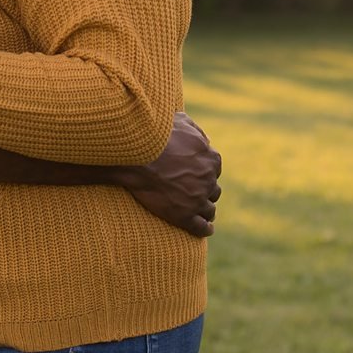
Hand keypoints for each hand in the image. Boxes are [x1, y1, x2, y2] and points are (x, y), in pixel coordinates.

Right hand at [117, 110, 221, 237]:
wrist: (138, 155)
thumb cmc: (157, 136)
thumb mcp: (181, 123)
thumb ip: (196, 131)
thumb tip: (206, 139)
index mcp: (211, 159)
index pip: (214, 170)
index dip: (205, 173)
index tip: (196, 175)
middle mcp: (209, 180)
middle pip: (213, 190)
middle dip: (205, 191)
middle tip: (194, 194)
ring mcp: (197, 199)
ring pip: (210, 209)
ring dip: (206, 210)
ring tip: (201, 213)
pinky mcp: (185, 216)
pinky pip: (201, 227)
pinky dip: (205, 229)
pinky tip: (205, 229)